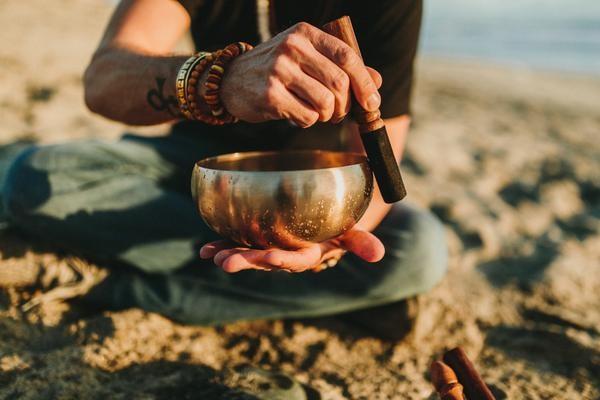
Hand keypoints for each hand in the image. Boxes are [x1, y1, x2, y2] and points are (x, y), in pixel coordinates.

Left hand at [199, 229, 384, 272]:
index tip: (269, 257)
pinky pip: (238, 243)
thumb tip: (379, 255)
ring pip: (248, 254)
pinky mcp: (258, 238)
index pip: (296, 260)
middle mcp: (287, 254)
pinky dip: (221, 244)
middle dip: (247, 262)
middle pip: (265, 260)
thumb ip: (361, 242)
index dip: (283, 260)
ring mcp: (270, 247)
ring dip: (229, 254)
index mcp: (310, 254)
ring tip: (210, 255)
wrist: (326, 219)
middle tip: (226, 262)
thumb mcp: (352, 230)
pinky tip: (204, 249)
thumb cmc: (340, 222)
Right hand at [220, 22, 382, 126]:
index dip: (365, 82)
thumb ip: (340, 66)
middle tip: (338, 113)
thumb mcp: (306, 58)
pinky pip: (308, 117)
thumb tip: (377, 82)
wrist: (230, 80)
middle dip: (345, 105)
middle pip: (339, 83)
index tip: (373, 102)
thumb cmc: (275, 69)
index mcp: (305, 33)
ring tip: (316, 113)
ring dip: (327, 116)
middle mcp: (292, 47)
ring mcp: (279, 71)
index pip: (347, 56)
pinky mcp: (270, 95)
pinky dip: (308, 121)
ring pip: (326, 103)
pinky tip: (296, 114)